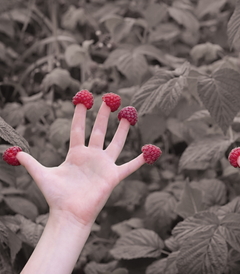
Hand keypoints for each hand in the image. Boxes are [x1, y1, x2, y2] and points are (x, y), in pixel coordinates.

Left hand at [16, 101, 144, 226]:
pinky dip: (141, 160)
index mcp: (76, 154)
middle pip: (100, 131)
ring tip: (128, 114)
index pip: (79, 129)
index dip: (80, 114)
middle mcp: (92, 157)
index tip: (82, 99)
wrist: (69, 214)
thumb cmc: (56, 197)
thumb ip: (31, 163)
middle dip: (104, 115)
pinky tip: (150, 151)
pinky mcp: (113, 176)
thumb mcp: (42, 176)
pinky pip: (130, 166)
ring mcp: (104, 165)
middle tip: (110, 99)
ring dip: (123, 129)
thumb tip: (14, 152)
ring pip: (116, 142)